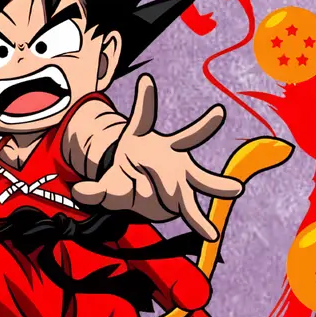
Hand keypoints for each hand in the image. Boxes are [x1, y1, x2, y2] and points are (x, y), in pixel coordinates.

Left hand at [69, 73, 244, 238]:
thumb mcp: (105, 186)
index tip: (147, 82)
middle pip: (184, 139)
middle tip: (219, 113)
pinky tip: (211, 234)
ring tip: (236, 188)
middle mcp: (167, 153)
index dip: (145, 99)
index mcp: (142, 140)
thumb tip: (79, 192)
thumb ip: (94, 190)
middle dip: (201, 127)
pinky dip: (199, 222)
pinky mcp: (182, 195)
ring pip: (200, 175)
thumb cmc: (121, 181)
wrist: (135, 191)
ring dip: (217, 182)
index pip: (143, 117)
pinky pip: (191, 211)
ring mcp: (180, 173)